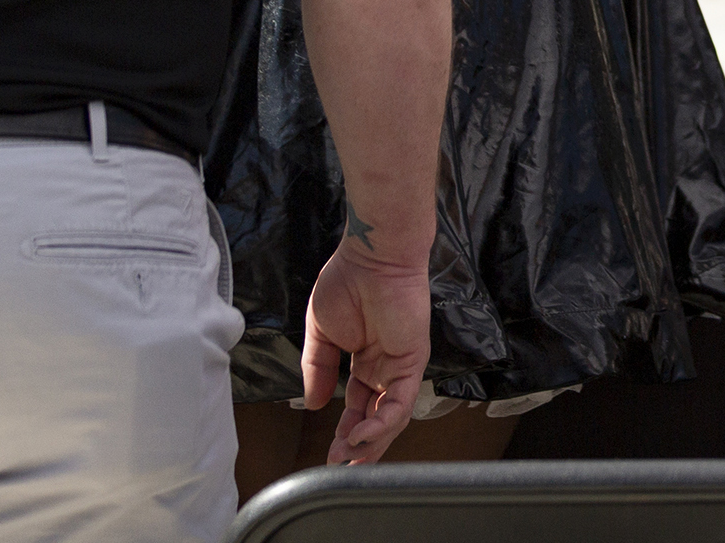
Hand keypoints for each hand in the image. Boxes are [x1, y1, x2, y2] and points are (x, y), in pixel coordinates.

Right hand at [298, 246, 432, 464]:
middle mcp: (386, 367)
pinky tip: (362, 437)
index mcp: (365, 360)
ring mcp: (401, 365)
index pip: (359, 406)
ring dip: (370, 441)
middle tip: (340, 467)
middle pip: (377, 418)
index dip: (346, 431)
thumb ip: (317, 369)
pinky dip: (383, 423)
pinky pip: (400, 402)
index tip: (329, 454)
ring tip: (348, 458)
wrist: (371, 256)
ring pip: (391, 417)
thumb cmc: (346, 282)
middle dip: (359, 447)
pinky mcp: (413, 360)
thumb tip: (312, 405)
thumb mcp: (320, 334)